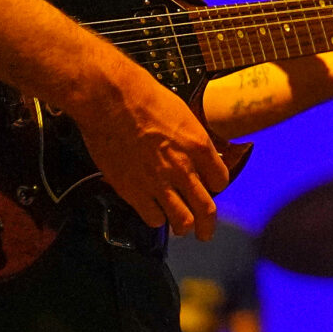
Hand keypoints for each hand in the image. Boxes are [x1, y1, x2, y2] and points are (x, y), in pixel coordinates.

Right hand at [68, 62, 226, 237]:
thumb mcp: (183, 115)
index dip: (216, 186)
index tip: (210, 188)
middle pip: (206, 209)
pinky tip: (154, 213)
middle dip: (207, 225)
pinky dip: (156, 219)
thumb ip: (193, 141)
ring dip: (183, 226)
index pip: (221, 180)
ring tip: (181, 228)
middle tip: (205, 232)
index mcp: (199, 147)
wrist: (112, 100)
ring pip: (181, 221)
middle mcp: (183, 168)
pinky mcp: (133, 191)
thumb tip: (198, 154)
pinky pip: (153, 218)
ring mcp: (158, 182)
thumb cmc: (145, 99)